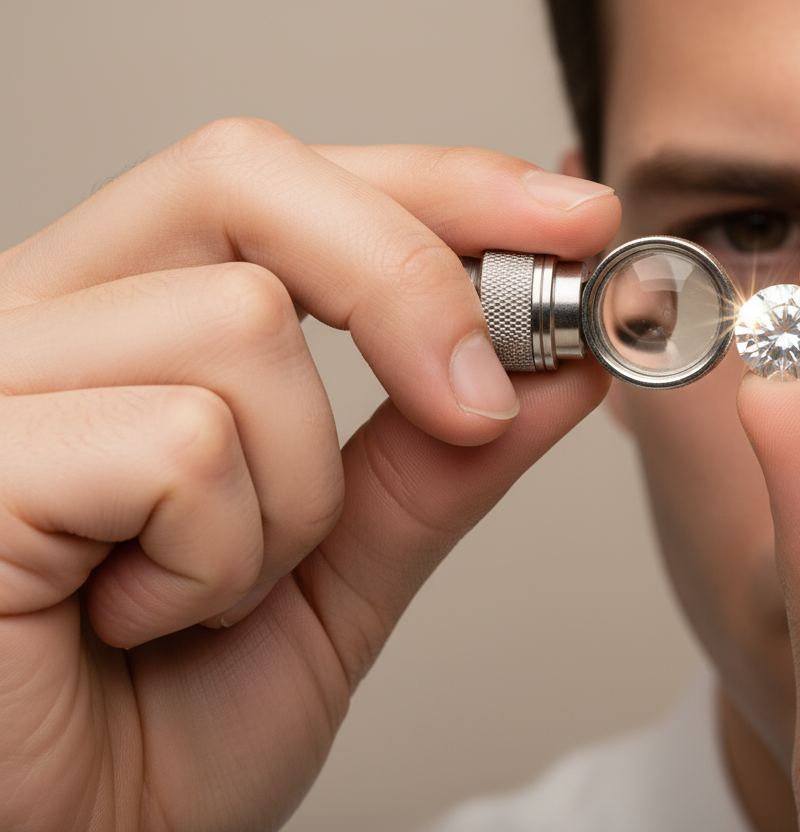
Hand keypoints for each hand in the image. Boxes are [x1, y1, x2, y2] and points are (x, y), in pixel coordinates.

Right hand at [0, 118, 618, 830]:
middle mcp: (45, 320)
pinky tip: (143, 619)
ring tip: (217, 592)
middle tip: (475, 397)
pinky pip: (183, 443)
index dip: (436, 184)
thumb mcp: (344, 573)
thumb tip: (559, 360)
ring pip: (240, 326)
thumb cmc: (166, 728)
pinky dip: (219, 557)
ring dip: (293, 495)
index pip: (281, 182)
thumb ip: (438, 458)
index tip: (572, 216)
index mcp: (125, 323)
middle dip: (405, 279)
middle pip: (247, 177)